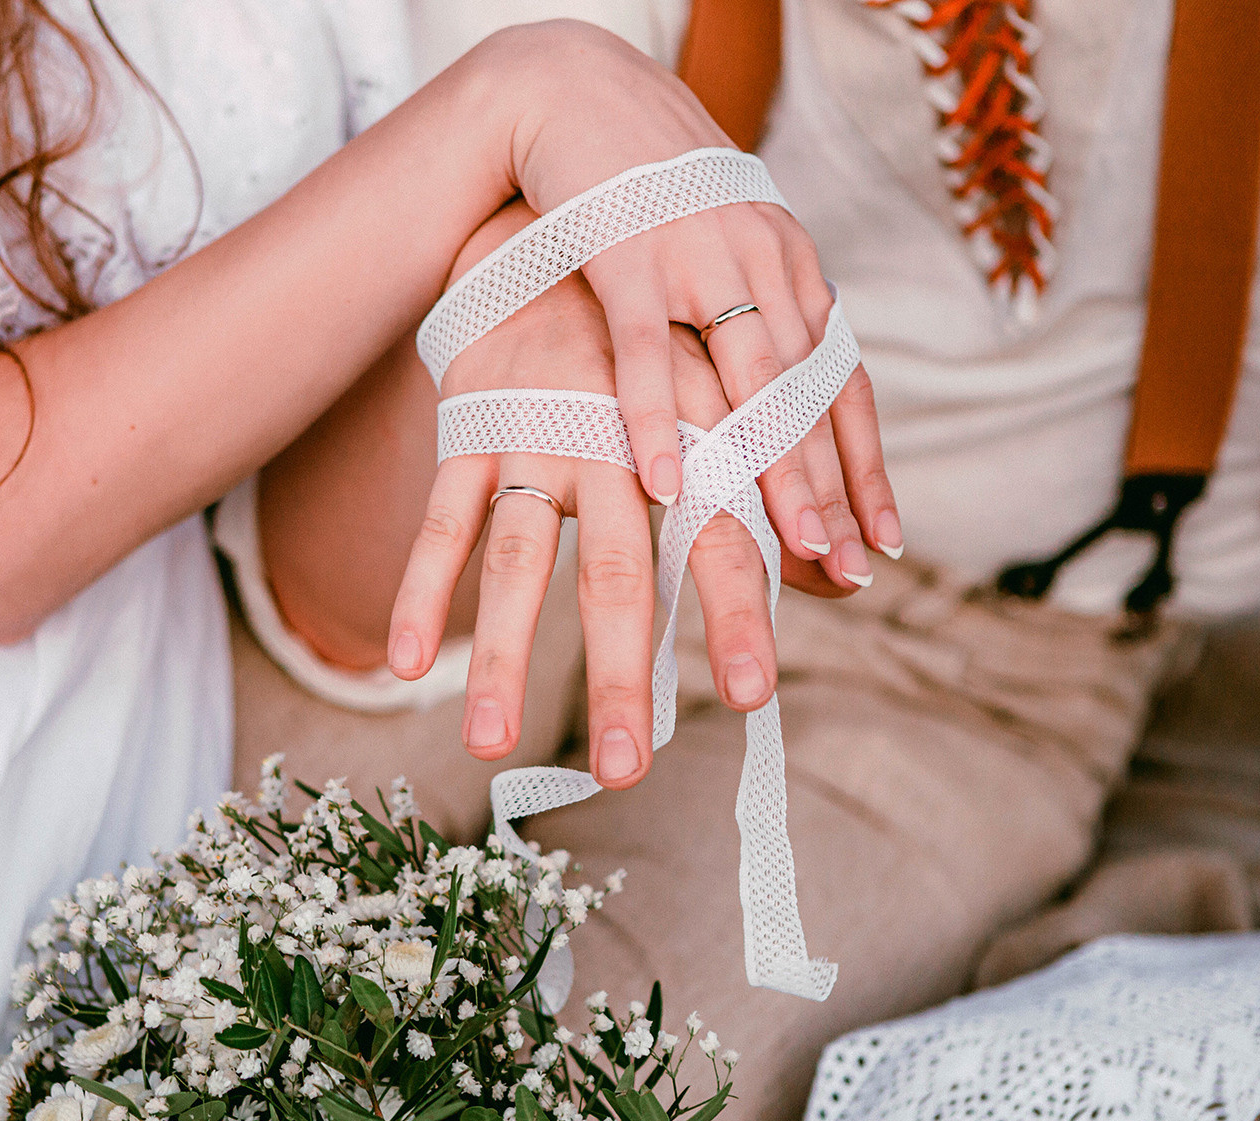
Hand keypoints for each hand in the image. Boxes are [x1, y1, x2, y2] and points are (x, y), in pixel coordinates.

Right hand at [388, 200, 897, 786]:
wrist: (571, 213)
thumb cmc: (670, 329)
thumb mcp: (735, 395)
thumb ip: (786, 493)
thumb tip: (856, 580)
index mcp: (693, 436)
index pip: (725, 537)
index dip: (742, 611)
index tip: (757, 694)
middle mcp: (617, 440)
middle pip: (621, 570)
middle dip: (623, 669)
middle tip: (630, 769)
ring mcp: (536, 433)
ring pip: (515, 557)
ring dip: (501, 654)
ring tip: (491, 743)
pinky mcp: (470, 423)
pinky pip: (440, 519)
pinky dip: (418, 589)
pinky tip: (404, 664)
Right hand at [474, 23, 900, 565]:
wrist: (575, 89)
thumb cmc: (643, 186)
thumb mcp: (717, 250)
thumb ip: (745, 319)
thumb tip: (766, 409)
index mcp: (790, 266)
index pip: (842, 383)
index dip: (864, 467)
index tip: (882, 543)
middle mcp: (763, 260)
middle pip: (809, 395)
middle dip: (831, 489)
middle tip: (849, 571)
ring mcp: (700, 256)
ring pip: (751, 378)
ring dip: (774, 467)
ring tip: (793, 545)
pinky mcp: (629, 254)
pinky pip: (649, 353)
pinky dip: (659, 419)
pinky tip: (667, 482)